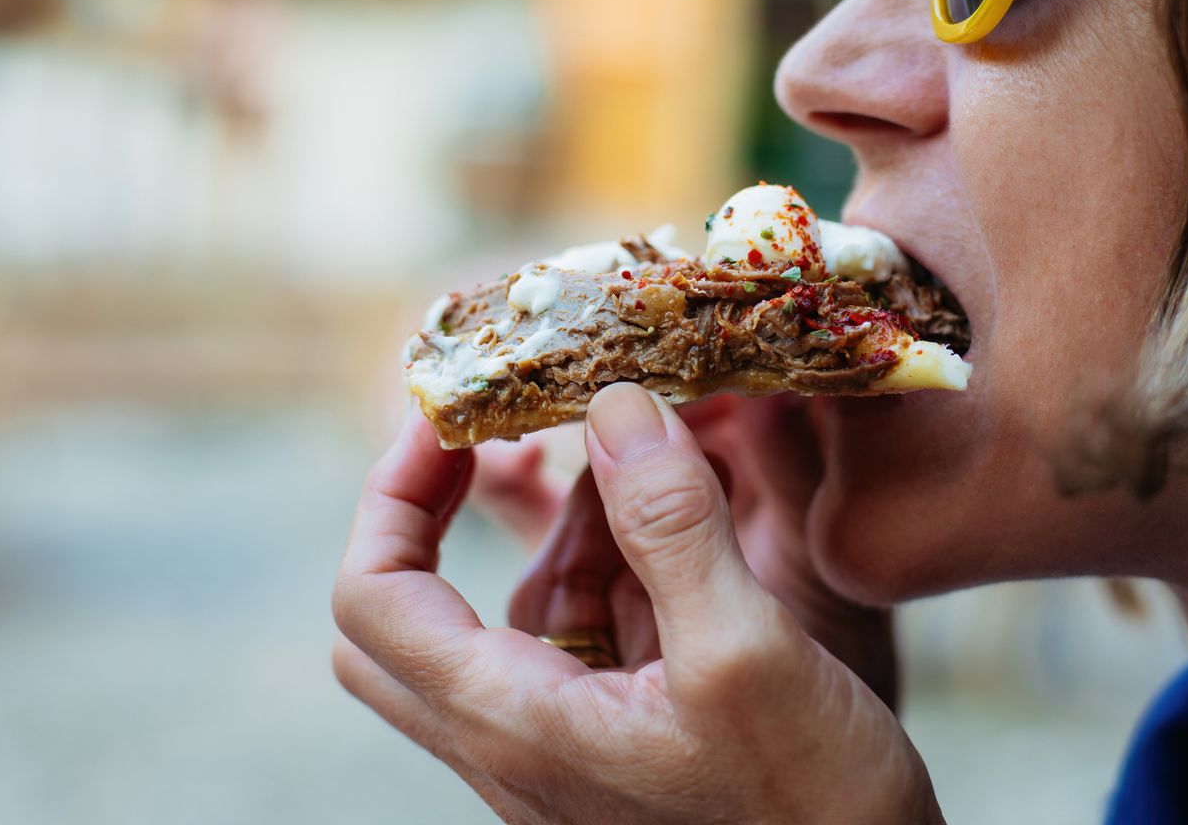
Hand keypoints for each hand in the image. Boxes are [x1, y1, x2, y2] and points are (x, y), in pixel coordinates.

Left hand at [332, 386, 942, 824]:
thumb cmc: (812, 813)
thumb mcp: (747, 653)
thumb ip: (672, 526)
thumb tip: (615, 404)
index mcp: (513, 724)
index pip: (374, 599)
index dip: (393, 494)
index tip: (448, 416)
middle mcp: (518, 739)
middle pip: (409, 615)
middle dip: (441, 513)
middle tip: (498, 434)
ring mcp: (570, 746)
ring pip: (516, 615)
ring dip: (566, 524)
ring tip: (647, 448)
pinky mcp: (627, 743)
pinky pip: (591, 637)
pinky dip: (624, 562)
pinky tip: (686, 516)